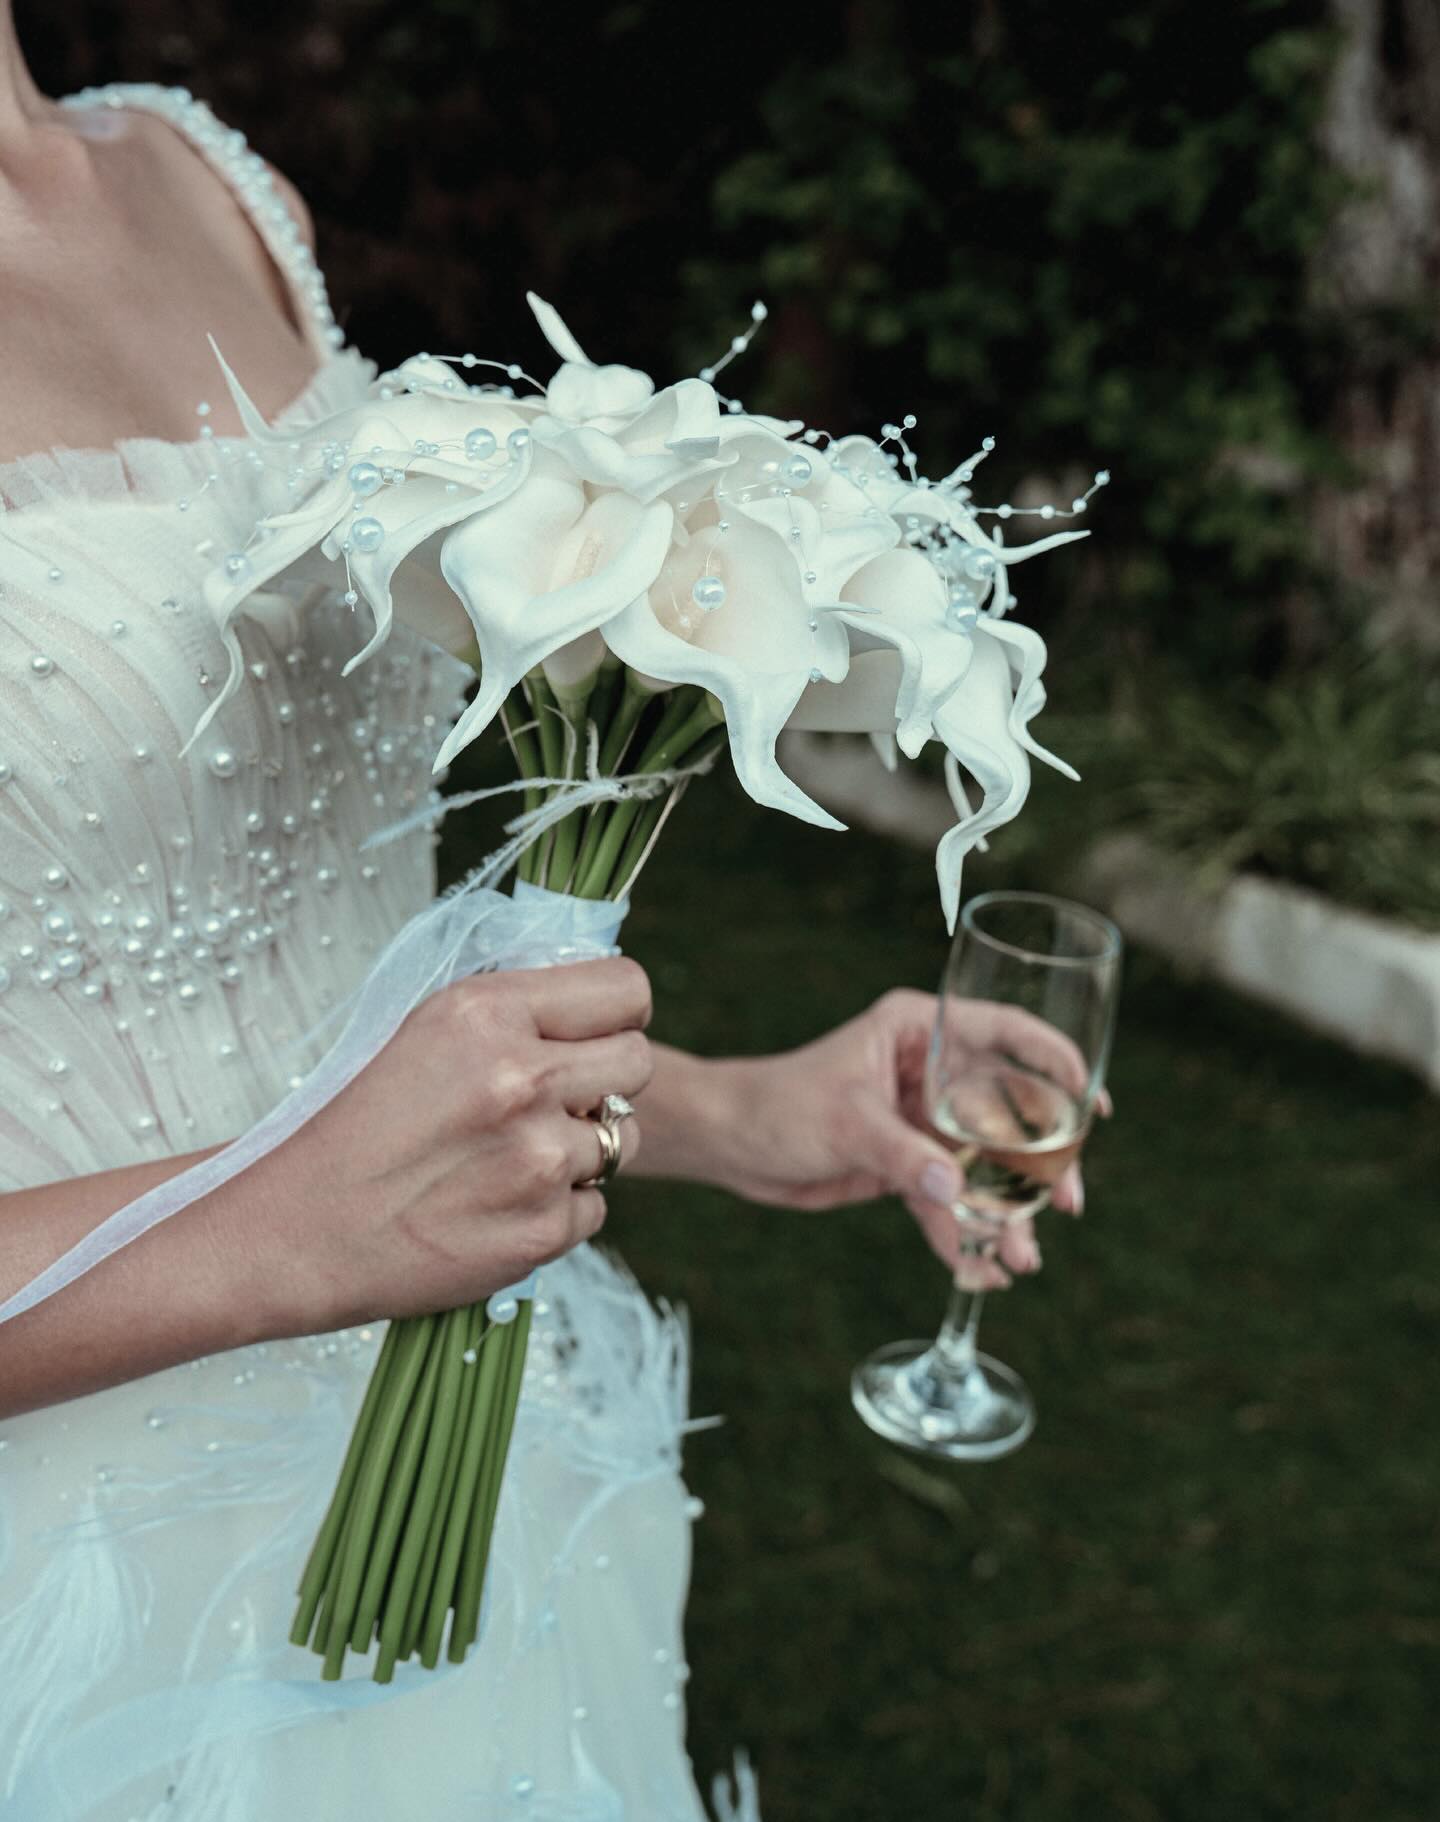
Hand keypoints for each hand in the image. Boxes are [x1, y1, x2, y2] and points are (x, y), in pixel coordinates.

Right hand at [241, 958, 653, 1333]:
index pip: (625, 989)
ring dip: (581, 1148)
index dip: (618, 1012)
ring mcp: (538, 1160)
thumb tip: (595, 996)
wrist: (298, 1231)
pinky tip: (495, 1205)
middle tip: (558, 1099)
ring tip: (510, 1157)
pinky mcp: (543, 1230)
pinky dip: (556, 1208)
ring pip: (623, 1139)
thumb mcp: (425, 1029)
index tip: (598, 1030)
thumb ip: (513, 1009)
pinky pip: (595, 1205)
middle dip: (608, 1079)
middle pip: (638, 1062)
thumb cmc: (358, 1124)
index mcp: (488, 1013)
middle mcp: (523, 1079)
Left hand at [707, 989, 1101, 1288]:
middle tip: (1065, 1204)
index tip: (1093, 1101)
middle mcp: (927, 1071)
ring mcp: (920, 1121)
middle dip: (1038, 1163)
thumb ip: (903, 1156)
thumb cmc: (776, 1106)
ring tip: (1022, 1259)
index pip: (1003, 1033)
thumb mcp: (844, 1123)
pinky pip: (947, 1200)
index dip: (1055, 1061)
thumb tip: (956, 1193)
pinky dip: (963, 1234)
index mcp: (917, 1031)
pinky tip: (983, 1270)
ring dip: (1003, 1213)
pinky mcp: (905, 1164)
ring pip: (982, 1166)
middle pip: (1006, 1112)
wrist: (729, 1145)